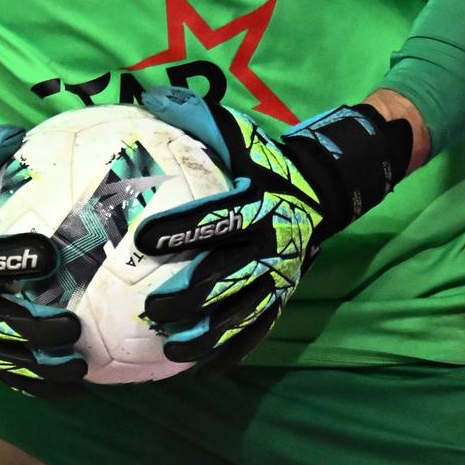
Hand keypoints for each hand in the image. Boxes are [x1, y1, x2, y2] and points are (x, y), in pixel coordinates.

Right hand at [0, 124, 87, 395]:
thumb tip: (14, 132)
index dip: (12, 259)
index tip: (49, 255)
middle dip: (32, 329)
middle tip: (72, 326)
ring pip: (1, 357)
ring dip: (40, 366)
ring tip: (80, 365)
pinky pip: (6, 374)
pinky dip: (37, 384)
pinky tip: (75, 386)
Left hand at [131, 86, 413, 372]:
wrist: (322, 190)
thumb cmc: (263, 159)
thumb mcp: (236, 131)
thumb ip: (192, 115)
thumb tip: (144, 93)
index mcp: (258, 203)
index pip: (216, 218)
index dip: (181, 230)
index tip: (142, 239)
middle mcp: (272, 244)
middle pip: (228, 277)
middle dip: (189, 297)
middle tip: (149, 310)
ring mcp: (279, 277)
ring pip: (242, 313)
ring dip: (207, 335)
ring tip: (169, 350)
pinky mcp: (282, 299)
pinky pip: (256, 332)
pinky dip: (229, 354)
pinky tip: (196, 370)